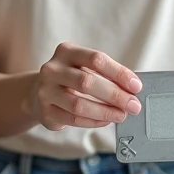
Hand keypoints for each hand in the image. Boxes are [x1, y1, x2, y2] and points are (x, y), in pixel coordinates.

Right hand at [25, 42, 142, 130]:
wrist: (37, 93)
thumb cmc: (71, 78)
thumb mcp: (84, 67)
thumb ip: (106, 75)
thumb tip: (133, 90)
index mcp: (66, 51)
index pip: (96, 59)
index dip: (119, 73)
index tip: (136, 86)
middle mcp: (52, 69)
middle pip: (87, 82)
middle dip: (115, 95)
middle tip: (133, 105)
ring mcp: (45, 91)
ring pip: (79, 104)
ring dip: (105, 112)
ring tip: (121, 115)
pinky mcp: (45, 112)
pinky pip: (74, 119)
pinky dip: (94, 121)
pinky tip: (106, 120)